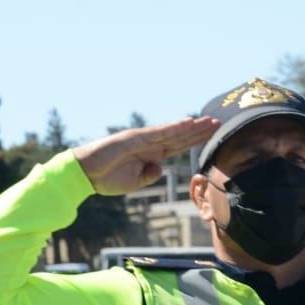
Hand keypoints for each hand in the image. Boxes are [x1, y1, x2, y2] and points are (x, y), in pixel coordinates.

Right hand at [72, 117, 219, 195]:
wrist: (85, 175)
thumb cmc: (107, 178)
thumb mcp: (134, 182)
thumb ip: (149, 175)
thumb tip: (162, 168)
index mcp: (151, 155)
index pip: (179, 146)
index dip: (195, 140)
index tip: (213, 136)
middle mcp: (150, 145)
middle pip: (180, 136)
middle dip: (199, 130)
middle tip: (219, 122)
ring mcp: (143, 140)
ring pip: (173, 132)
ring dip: (191, 126)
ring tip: (209, 121)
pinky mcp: (134, 138)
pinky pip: (158, 133)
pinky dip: (174, 128)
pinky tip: (188, 123)